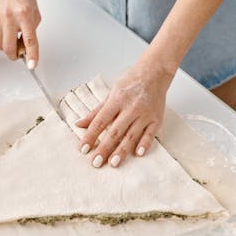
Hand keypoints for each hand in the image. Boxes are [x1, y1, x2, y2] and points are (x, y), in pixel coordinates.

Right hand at [0, 0, 40, 68]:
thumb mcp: (34, 12)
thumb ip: (32, 30)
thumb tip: (27, 47)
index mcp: (24, 15)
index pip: (29, 40)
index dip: (32, 55)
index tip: (32, 65)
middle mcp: (9, 18)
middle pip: (9, 48)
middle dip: (15, 55)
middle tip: (20, 50)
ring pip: (1, 45)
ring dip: (9, 44)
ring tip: (14, 33)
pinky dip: (2, 36)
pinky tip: (6, 26)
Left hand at [76, 53, 173, 167]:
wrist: (155, 72)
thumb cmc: (130, 83)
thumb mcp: (110, 94)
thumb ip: (95, 112)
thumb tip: (79, 125)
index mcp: (116, 100)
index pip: (100, 121)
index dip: (90, 136)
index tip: (83, 149)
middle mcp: (130, 108)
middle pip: (115, 131)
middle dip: (104, 148)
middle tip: (96, 163)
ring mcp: (145, 114)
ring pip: (131, 135)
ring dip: (122, 150)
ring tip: (113, 163)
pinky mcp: (157, 119)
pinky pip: (150, 134)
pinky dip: (144, 144)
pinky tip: (138, 154)